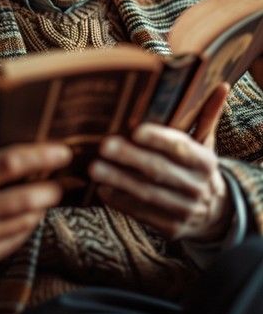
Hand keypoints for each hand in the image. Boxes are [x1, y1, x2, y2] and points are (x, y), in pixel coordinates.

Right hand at [0, 114, 71, 269]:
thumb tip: (8, 106)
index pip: (9, 164)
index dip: (40, 156)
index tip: (63, 151)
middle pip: (26, 199)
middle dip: (51, 189)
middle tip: (63, 177)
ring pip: (26, 221)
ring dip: (42, 206)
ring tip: (48, 191)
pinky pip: (17, 240)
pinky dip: (28, 224)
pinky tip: (29, 212)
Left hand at [90, 84, 232, 240]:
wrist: (213, 212)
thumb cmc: (198, 167)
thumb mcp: (206, 142)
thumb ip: (207, 115)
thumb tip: (220, 85)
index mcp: (206, 162)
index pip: (181, 148)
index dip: (158, 139)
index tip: (135, 129)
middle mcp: (198, 187)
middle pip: (159, 171)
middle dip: (130, 158)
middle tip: (104, 145)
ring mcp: (185, 210)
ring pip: (147, 194)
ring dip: (119, 180)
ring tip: (95, 167)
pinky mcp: (171, 228)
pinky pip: (143, 214)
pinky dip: (121, 202)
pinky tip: (102, 189)